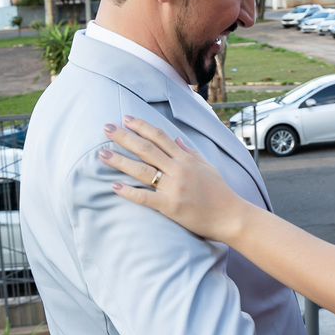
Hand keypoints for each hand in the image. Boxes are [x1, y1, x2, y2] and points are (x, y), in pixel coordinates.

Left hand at [100, 116, 245, 242]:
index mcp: (186, 159)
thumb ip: (190, 152)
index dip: (141, 126)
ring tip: (102, 154)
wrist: (232, 216)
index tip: (125, 118)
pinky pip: (145, 198)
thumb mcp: (207, 167)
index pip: (160, 137)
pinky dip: (129, 192)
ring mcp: (174, 188)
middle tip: (106, 128)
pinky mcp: (171, 206)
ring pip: (142, 170)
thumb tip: (176, 140)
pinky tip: (114, 186)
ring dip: (120, 161)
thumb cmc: (221, 193)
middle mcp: (178, 170)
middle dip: (124, 137)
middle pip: (146, 149)